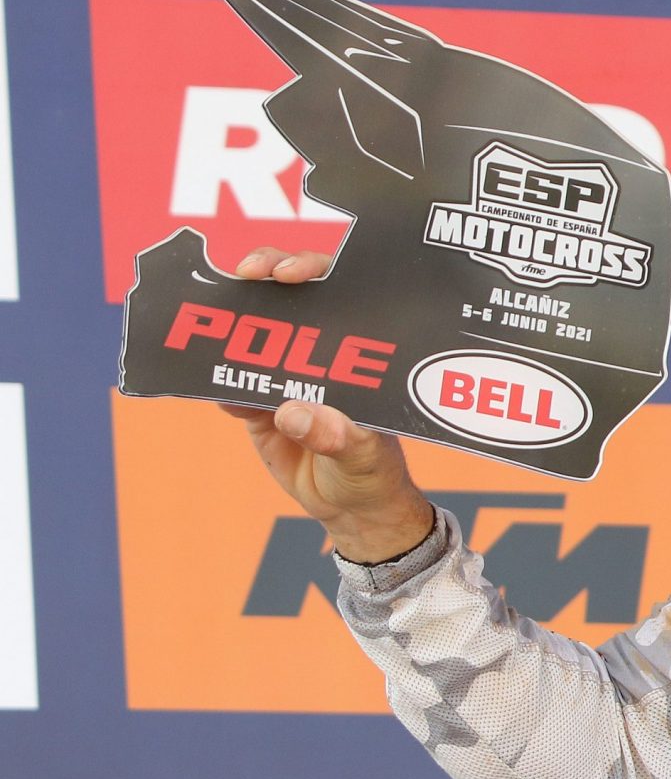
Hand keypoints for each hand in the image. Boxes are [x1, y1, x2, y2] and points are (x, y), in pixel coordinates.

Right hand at [220, 248, 434, 562]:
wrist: (350, 508)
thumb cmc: (373, 472)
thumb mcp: (364, 456)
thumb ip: (335, 434)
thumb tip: (293, 411)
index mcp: (356, 352)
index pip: (338, 293)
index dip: (313, 270)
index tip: (290, 273)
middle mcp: (319, 353)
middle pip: (289, 298)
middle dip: (264, 275)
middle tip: (246, 274)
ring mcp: (284, 377)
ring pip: (250, 333)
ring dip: (226, 319)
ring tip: (202, 310)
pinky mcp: (255, 407)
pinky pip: (226, 382)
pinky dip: (206, 373)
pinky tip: (189, 363)